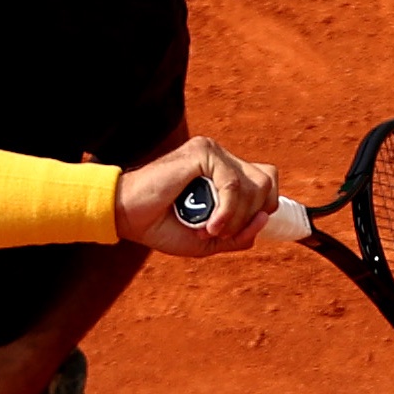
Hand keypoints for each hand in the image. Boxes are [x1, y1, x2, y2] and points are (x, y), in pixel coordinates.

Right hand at [114, 135, 278, 255]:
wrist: (127, 216)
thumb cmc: (161, 226)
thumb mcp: (207, 241)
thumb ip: (238, 235)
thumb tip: (264, 219)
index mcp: (223, 172)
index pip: (266, 180)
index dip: (262, 207)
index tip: (236, 229)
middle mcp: (221, 158)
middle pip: (266, 182)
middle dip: (249, 216)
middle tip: (218, 231)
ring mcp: (212, 152)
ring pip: (253, 185)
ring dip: (236, 217)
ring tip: (209, 229)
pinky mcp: (202, 152)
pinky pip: (233, 184)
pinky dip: (227, 211)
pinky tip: (210, 225)